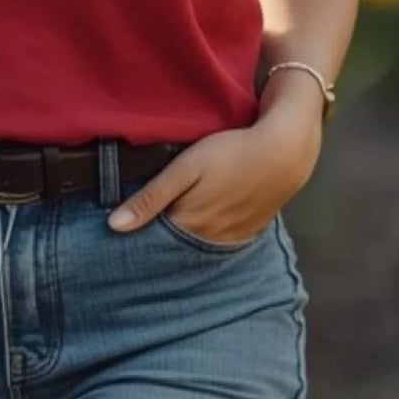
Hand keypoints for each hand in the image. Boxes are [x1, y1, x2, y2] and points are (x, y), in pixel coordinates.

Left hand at [106, 96, 322, 244]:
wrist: (284, 153)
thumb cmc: (231, 152)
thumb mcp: (186, 167)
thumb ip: (152, 197)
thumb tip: (114, 226)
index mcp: (188, 224)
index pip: (152, 240)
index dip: (135, 234)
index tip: (116, 232)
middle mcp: (208, 240)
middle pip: (173, 245)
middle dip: (156, 239)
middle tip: (140, 226)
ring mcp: (229, 238)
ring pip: (195, 245)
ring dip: (181, 238)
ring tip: (166, 222)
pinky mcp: (246, 232)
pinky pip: (217, 241)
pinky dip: (204, 236)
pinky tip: (198, 222)